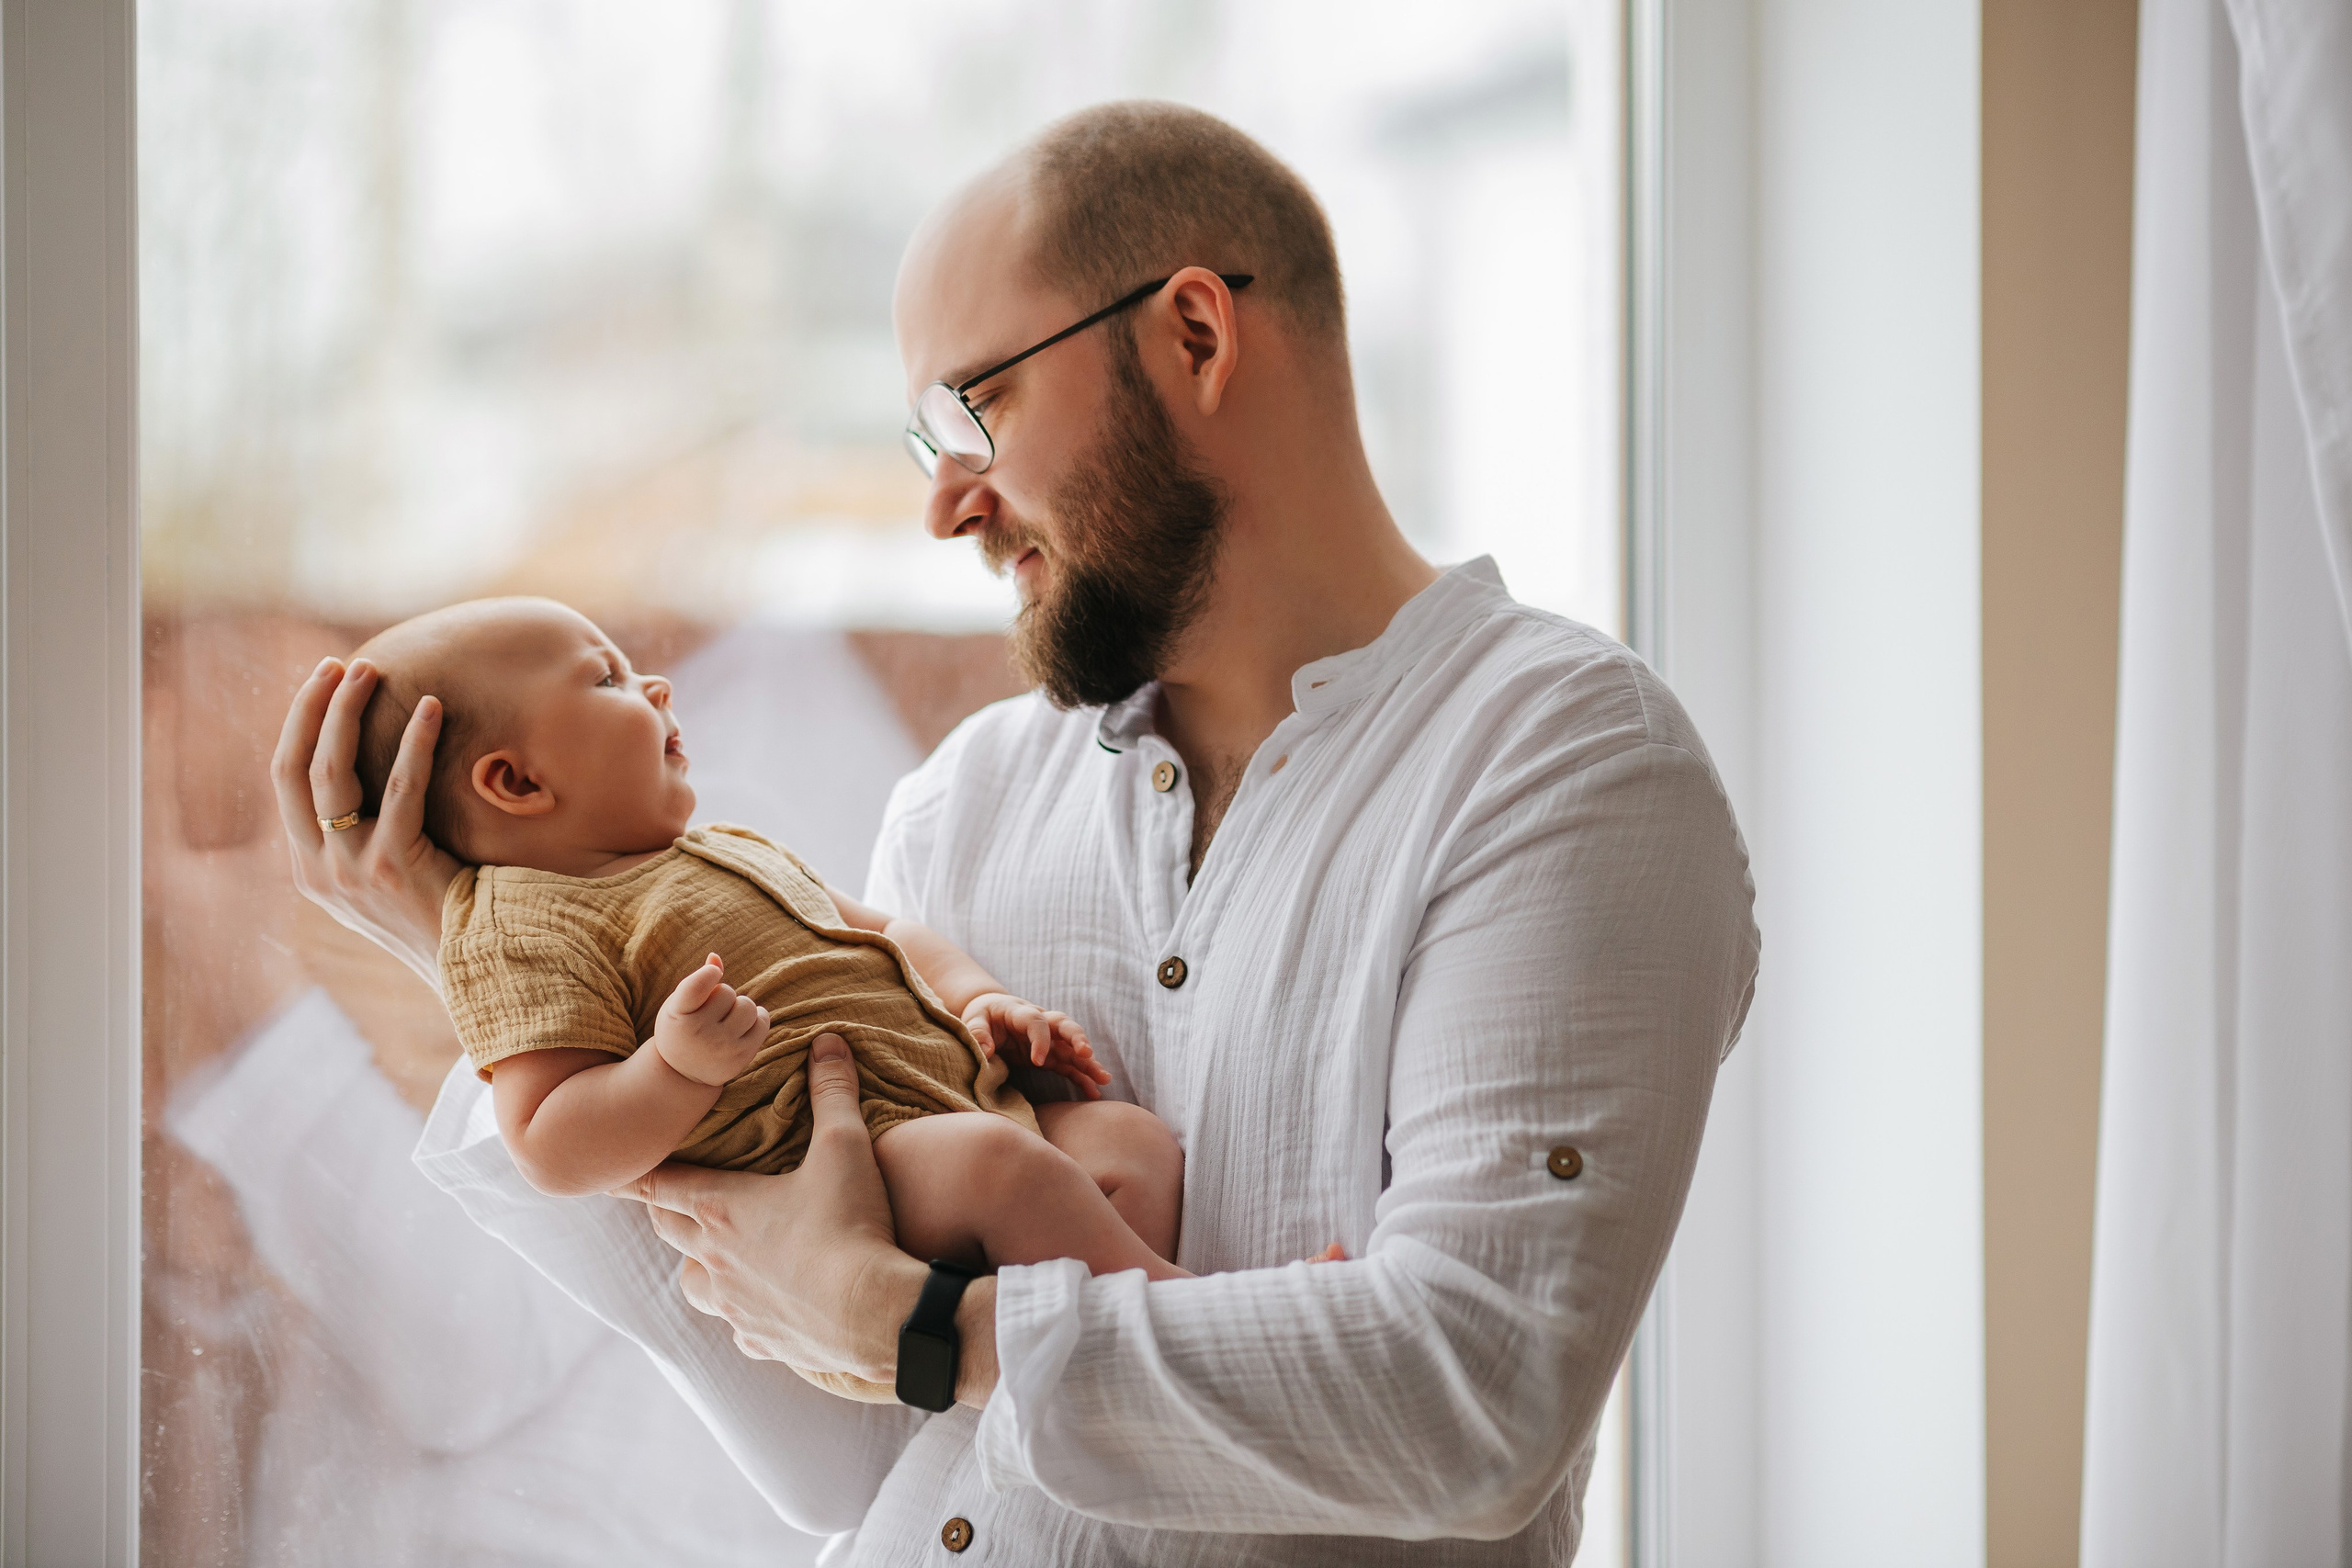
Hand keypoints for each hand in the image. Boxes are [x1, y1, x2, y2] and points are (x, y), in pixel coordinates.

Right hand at [269, 657, 462, 987]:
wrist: (472, 969)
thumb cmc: (443, 914)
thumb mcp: (388, 874)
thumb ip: (369, 832)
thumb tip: (380, 767)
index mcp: (309, 867)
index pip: (285, 780)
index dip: (299, 726)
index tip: (323, 682)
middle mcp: (317, 869)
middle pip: (295, 769)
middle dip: (312, 709)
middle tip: (342, 665)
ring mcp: (348, 871)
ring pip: (333, 773)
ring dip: (349, 713)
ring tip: (375, 672)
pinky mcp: (391, 868)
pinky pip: (401, 790)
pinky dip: (415, 742)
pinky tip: (433, 709)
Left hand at [624, 1035, 998, 1402]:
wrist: (873, 1313)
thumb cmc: (851, 1223)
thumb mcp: (845, 1146)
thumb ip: (832, 1091)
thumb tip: (828, 1041)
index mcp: (722, 1208)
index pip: (660, 1184)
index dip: (632, 1174)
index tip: (609, 1171)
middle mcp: (715, 1258)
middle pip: (670, 1231)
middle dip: (665, 1212)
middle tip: (664, 1201)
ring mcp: (734, 1305)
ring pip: (693, 1286)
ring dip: (697, 1268)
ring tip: (714, 1258)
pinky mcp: (762, 1339)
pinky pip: (738, 1328)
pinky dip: (743, 1315)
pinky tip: (765, 1310)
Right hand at [653, 954, 769, 1086]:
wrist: (682, 1074)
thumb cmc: (681, 1028)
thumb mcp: (679, 1005)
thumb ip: (697, 981)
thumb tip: (716, 957)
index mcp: (676, 1015)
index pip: (696, 986)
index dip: (709, 974)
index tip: (713, 973)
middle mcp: (698, 1033)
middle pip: (726, 992)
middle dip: (723, 996)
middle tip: (712, 1012)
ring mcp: (721, 1047)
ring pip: (747, 1006)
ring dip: (741, 1007)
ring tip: (728, 1018)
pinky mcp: (741, 1057)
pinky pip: (762, 1022)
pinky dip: (757, 1018)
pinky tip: (744, 1024)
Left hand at [961, 993, 1109, 1098]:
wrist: (993, 1012)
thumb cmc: (983, 1016)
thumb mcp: (975, 1019)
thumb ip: (978, 1032)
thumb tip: (986, 1051)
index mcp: (1021, 1012)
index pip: (1037, 1022)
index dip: (1040, 1040)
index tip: (1037, 1061)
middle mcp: (1042, 1023)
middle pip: (1065, 1026)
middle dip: (1078, 1039)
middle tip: (1086, 1054)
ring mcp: (1050, 1040)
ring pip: (1073, 1048)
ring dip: (1089, 1062)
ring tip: (1103, 1079)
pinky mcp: (1052, 1055)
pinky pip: (1070, 1066)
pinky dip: (1083, 1078)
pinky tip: (1094, 1092)